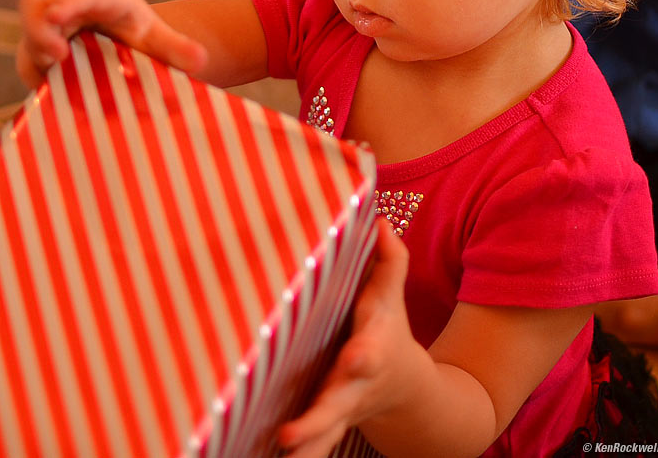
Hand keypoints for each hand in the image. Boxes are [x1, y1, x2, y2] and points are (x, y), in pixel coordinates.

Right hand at [16, 0, 207, 87]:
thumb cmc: (143, 33)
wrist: (126, 38)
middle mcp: (72, 1)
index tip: (58, 17)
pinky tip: (55, 90)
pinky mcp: (40, 43)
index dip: (69, 3)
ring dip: (36, 52)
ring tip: (53, 76)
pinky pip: (28, 56)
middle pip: (37, 1)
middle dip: (39, 27)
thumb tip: (202, 60)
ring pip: (29, 29)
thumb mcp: (160, 40)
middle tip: (55, 57)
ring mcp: (52, 21)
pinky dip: (37, 72)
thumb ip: (178, 49)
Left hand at [279, 218, 416, 457]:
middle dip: (316, 419)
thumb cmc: (388, 327)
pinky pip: (309, 446)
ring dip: (301, 447)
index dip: (361, 356)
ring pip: (321, 436)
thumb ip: (390, 262)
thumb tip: (379, 222)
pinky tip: (252, 457)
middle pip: (336, 405)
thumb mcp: (392, 295)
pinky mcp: (325, 426)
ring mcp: (339, 411)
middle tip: (290, 433)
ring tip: (278, 453)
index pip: (368, 352)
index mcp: (371, 349)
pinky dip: (296, 454)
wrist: (404, 386)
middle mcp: (354, 387)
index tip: (353, 359)